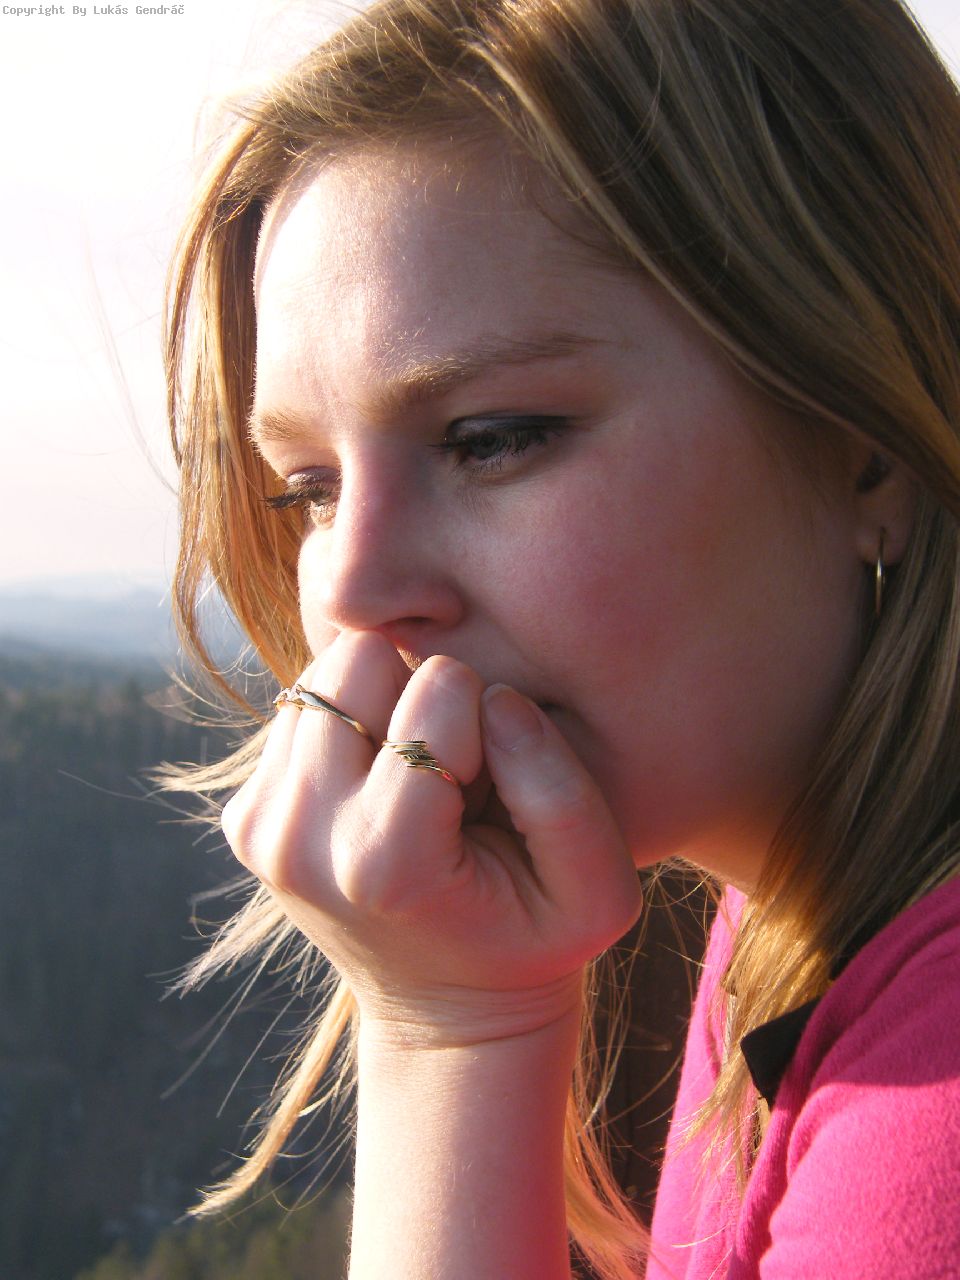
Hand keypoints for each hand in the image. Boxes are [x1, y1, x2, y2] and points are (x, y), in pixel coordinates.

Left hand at [221, 630, 642, 1045]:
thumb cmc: (532, 943)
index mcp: (383, 860)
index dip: (486, 715)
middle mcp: (300, 838)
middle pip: (356, 659)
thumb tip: (494, 699)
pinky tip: (379, 788)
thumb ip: (560, 790)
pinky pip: (301, 710)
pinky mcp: (244, 817)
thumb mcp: (598, 891)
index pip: (440, 690)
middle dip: (416, 692)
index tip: (487, 785)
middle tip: (445, 768)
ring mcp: (261, 828)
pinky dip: (348, 728)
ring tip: (412, 779)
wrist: (445, 1013)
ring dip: (379, 705)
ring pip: (323, 674)